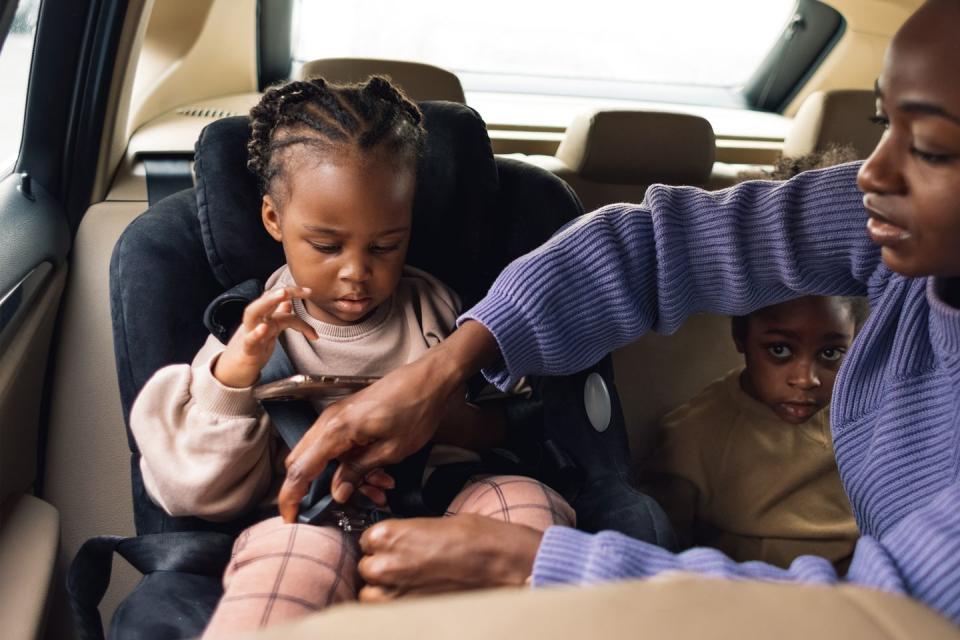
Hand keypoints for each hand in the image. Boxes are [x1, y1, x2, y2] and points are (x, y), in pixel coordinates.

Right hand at [213, 286, 317, 387]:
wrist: (233, 369)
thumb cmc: (254, 347)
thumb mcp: (269, 330)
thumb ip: (279, 316)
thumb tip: (289, 302)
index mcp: (264, 316)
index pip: (278, 299)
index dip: (294, 292)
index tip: (310, 291)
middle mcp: (257, 321)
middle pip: (266, 300)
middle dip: (283, 291)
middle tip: (304, 290)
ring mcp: (250, 333)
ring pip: (253, 312)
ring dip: (268, 302)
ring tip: (284, 295)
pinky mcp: (247, 350)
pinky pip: (249, 340)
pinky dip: (256, 334)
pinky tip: (264, 328)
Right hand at [277, 321, 500, 521]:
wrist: (429, 380)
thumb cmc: (416, 409)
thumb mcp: (392, 450)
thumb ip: (359, 471)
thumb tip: (337, 492)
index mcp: (336, 430)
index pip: (300, 470)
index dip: (290, 498)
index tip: (291, 520)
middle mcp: (329, 422)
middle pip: (303, 463)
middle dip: (318, 490)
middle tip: (336, 508)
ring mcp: (337, 418)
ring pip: (324, 458)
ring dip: (345, 478)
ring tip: (377, 490)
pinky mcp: (348, 418)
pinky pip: (340, 448)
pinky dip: (353, 465)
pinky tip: (380, 476)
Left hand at [357, 515, 542, 600]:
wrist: (507, 566)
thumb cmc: (481, 540)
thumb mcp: (438, 523)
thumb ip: (409, 534)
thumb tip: (400, 542)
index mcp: (390, 535)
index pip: (366, 540)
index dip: (383, 544)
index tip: (396, 547)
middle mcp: (386, 565)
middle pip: (366, 569)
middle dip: (383, 568)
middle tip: (409, 566)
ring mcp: (396, 595)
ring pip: (371, 596)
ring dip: (386, 591)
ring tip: (413, 584)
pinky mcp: (410, 614)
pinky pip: (389, 613)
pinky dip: (398, 607)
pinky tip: (419, 597)